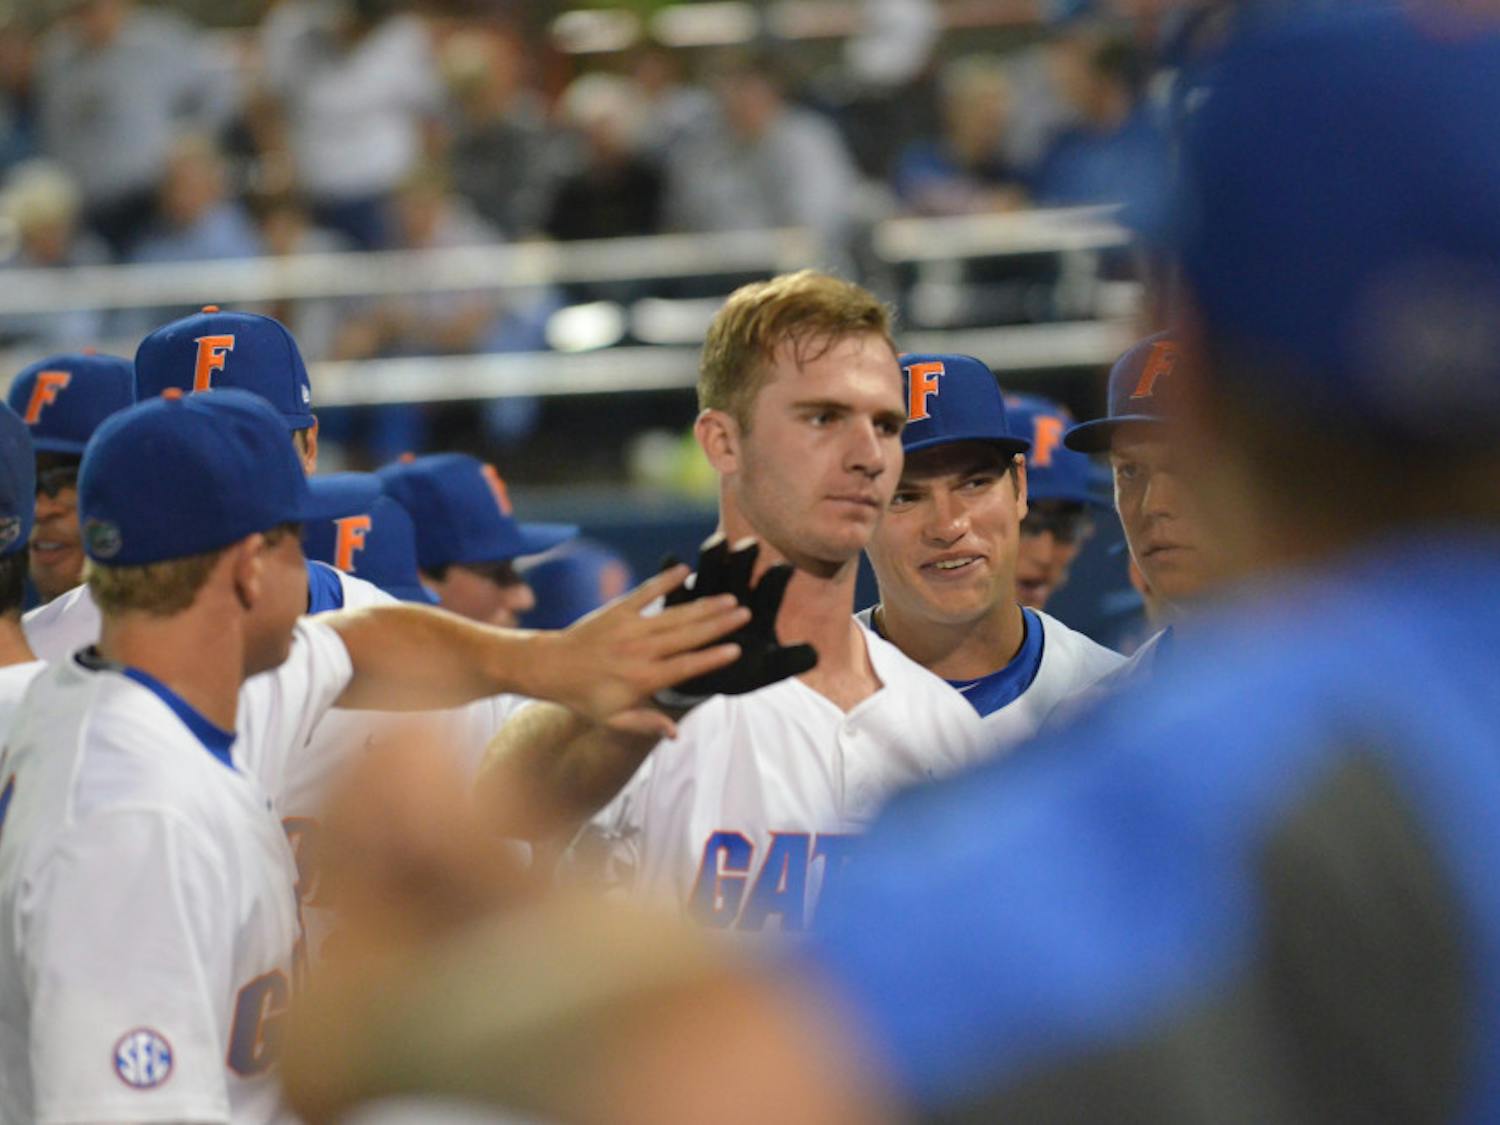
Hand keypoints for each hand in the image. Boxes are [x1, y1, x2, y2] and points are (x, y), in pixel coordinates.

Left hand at [523, 564, 748, 737]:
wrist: (549, 667)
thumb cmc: (584, 696)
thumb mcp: (613, 720)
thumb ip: (647, 723)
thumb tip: (676, 734)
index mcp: (643, 679)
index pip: (686, 667)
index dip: (712, 658)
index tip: (736, 649)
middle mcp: (641, 651)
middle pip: (688, 636)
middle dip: (718, 624)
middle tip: (745, 613)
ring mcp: (630, 627)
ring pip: (674, 615)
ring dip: (703, 605)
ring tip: (728, 598)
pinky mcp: (618, 609)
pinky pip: (646, 592)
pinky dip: (665, 580)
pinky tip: (685, 570)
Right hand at [654, 537, 816, 712]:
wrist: (709, 677)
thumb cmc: (744, 670)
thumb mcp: (769, 669)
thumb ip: (791, 660)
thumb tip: (815, 655)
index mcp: (760, 605)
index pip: (772, 585)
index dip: (777, 577)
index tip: (785, 568)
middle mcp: (735, 593)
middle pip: (741, 569)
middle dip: (746, 557)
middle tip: (752, 544)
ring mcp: (707, 594)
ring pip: (711, 569)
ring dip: (713, 555)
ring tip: (717, 542)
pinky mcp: (680, 603)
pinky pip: (676, 587)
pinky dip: (671, 573)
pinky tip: (670, 559)